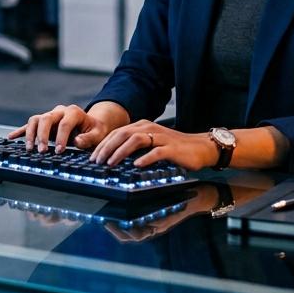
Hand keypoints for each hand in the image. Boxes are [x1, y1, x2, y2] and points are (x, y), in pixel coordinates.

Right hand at [7, 103, 119, 152]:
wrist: (91, 124)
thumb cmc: (96, 130)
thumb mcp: (98, 134)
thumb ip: (89, 138)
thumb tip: (77, 141)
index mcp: (74, 112)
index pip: (65, 123)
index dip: (62, 137)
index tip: (60, 150)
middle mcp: (60, 111)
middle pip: (46, 119)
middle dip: (43, 135)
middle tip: (42, 151)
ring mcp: (50, 116)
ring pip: (35, 120)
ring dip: (30, 134)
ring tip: (30, 149)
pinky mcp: (43, 123)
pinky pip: (29, 125)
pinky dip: (20, 131)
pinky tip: (12, 137)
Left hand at [91, 120, 218, 170]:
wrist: (200, 148)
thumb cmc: (174, 148)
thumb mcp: (151, 144)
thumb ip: (135, 147)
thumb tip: (113, 157)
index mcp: (143, 126)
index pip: (117, 132)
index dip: (103, 144)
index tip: (93, 157)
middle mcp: (150, 128)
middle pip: (123, 134)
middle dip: (107, 148)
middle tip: (97, 162)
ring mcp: (161, 137)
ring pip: (136, 140)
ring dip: (121, 152)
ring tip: (111, 163)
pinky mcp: (172, 148)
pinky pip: (156, 151)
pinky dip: (145, 158)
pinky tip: (137, 165)